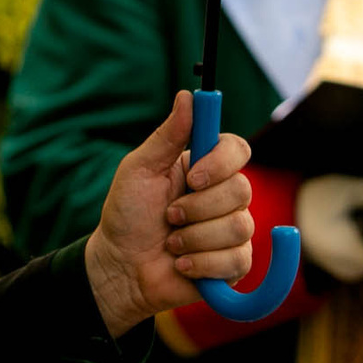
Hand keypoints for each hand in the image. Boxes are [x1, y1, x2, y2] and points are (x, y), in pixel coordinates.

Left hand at [84, 93, 254, 337]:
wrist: (120, 267)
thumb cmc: (127, 215)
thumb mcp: (139, 170)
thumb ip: (167, 135)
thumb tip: (188, 96)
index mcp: (205, 167)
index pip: (238, 150)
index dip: (222, 163)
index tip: (193, 177)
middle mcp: (223, 196)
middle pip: (242, 190)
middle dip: (197, 208)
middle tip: (169, 216)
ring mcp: (231, 230)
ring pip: (239, 227)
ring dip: (195, 238)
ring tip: (171, 243)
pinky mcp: (234, 264)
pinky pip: (237, 260)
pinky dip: (202, 263)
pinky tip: (182, 264)